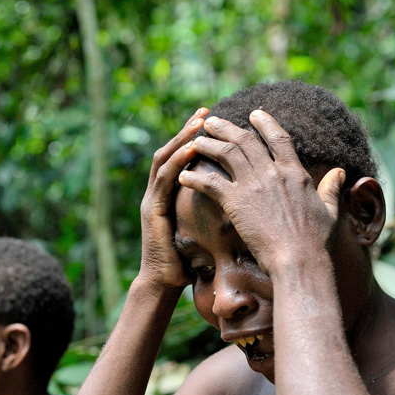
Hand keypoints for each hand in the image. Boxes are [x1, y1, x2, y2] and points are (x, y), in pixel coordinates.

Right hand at [137, 108, 208, 287]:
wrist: (164, 284)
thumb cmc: (188, 262)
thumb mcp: (203, 230)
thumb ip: (213, 212)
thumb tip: (243, 201)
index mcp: (171, 195)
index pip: (183, 159)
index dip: (197, 139)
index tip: (216, 121)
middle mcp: (158, 193)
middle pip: (172, 152)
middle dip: (189, 131)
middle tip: (206, 111)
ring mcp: (152, 199)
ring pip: (164, 160)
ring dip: (182, 139)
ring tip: (198, 123)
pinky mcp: (151, 210)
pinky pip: (163, 181)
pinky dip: (177, 163)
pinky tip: (190, 151)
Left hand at [178, 110, 345, 272]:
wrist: (299, 260)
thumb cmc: (316, 241)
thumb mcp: (330, 210)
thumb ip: (332, 188)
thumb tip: (341, 172)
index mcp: (295, 172)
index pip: (278, 138)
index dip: (266, 123)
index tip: (254, 114)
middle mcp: (272, 173)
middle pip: (245, 140)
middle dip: (225, 128)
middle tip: (211, 122)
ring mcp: (253, 186)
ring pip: (225, 154)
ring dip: (207, 145)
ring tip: (194, 141)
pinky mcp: (235, 202)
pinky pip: (210, 183)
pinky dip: (195, 177)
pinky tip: (183, 176)